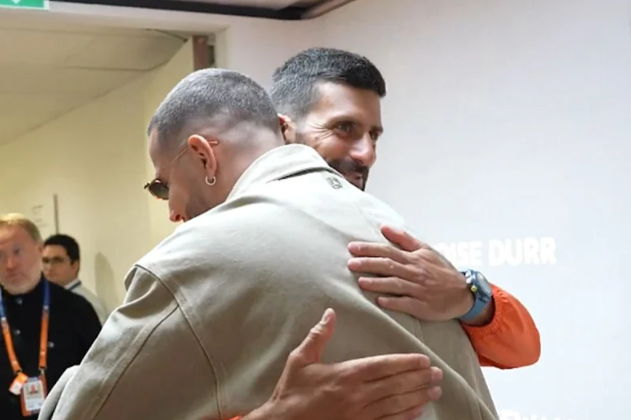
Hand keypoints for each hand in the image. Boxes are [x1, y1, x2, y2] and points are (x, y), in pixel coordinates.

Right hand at [249, 309, 441, 419]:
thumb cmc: (292, 390)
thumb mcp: (300, 359)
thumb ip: (318, 335)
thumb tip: (330, 313)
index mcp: (346, 374)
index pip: (384, 366)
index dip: (406, 363)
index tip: (423, 360)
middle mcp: (358, 395)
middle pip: (396, 384)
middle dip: (419, 378)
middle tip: (437, 374)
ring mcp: (360, 415)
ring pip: (397, 404)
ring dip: (418, 396)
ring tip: (435, 390)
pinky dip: (406, 416)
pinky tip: (418, 410)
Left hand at [348, 225, 473, 321]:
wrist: (463, 293)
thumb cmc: (441, 270)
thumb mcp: (425, 250)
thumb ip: (403, 238)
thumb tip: (383, 226)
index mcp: (413, 258)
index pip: (388, 250)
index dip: (369, 249)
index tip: (352, 247)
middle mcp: (414, 272)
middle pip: (389, 266)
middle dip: (368, 264)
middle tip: (350, 263)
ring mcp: (419, 290)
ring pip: (396, 284)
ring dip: (378, 283)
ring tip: (361, 282)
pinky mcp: (422, 306)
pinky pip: (406, 303)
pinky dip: (393, 302)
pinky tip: (380, 301)